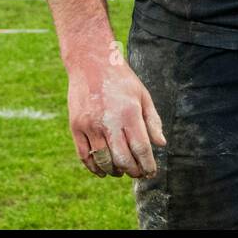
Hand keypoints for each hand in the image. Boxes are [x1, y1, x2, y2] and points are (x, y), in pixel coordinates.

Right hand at [66, 42, 166, 178]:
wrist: (91, 63)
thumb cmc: (122, 80)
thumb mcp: (143, 96)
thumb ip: (152, 121)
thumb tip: (161, 144)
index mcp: (129, 113)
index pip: (141, 148)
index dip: (147, 164)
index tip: (151, 173)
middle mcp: (109, 121)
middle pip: (122, 158)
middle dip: (133, 171)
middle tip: (138, 173)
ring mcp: (90, 125)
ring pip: (103, 160)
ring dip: (114, 171)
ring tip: (121, 171)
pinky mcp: (76, 127)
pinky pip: (84, 156)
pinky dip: (94, 167)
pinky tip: (103, 170)